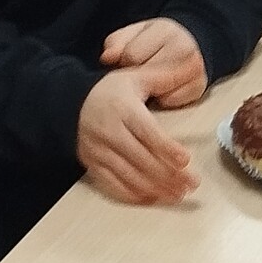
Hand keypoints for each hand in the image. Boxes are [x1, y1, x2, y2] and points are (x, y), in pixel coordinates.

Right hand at [78, 67, 197, 204]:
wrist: (69, 105)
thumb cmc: (109, 92)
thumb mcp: (134, 77)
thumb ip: (163, 75)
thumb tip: (191, 64)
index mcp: (122, 108)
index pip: (147, 131)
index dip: (167, 147)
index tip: (185, 160)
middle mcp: (109, 131)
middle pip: (141, 158)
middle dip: (169, 174)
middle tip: (192, 184)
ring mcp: (98, 151)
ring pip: (129, 175)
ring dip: (156, 188)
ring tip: (178, 194)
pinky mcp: (92, 165)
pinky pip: (113, 185)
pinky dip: (134, 194)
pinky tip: (153, 198)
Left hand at [101, 17, 207, 106]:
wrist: (189, 45)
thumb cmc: (155, 42)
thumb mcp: (134, 34)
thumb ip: (117, 42)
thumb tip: (107, 58)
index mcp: (166, 29)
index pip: (131, 56)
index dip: (125, 62)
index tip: (129, 62)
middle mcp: (184, 46)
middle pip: (146, 74)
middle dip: (138, 77)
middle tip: (140, 74)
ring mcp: (195, 67)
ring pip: (159, 90)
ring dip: (150, 90)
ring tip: (150, 82)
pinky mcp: (200, 86)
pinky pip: (172, 101)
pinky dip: (163, 100)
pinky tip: (162, 92)